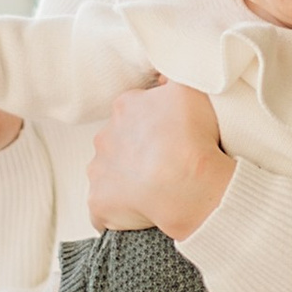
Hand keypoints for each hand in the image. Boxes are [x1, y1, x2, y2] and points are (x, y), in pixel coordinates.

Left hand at [86, 82, 232, 241]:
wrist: (186, 183)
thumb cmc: (193, 137)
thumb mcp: (192, 88)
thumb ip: (174, 75)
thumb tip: (162, 76)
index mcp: (125, 107)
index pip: (134, 113)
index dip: (154, 126)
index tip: (171, 138)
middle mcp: (104, 135)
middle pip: (119, 142)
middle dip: (136, 152)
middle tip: (165, 164)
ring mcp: (98, 170)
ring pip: (109, 173)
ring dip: (126, 181)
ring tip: (155, 191)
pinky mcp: (98, 201)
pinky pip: (103, 208)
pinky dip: (117, 212)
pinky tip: (139, 215)